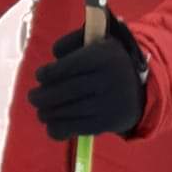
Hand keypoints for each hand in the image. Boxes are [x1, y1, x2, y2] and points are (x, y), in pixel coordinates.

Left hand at [28, 14, 145, 140]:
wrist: (138, 87)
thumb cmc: (105, 62)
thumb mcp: (94, 42)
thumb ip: (71, 43)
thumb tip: (54, 55)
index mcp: (104, 56)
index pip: (70, 66)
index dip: (49, 73)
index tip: (40, 76)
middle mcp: (110, 79)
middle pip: (68, 90)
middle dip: (44, 96)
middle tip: (33, 97)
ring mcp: (110, 103)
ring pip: (71, 111)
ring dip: (48, 113)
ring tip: (41, 112)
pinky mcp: (109, 122)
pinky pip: (79, 128)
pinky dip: (60, 129)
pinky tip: (51, 126)